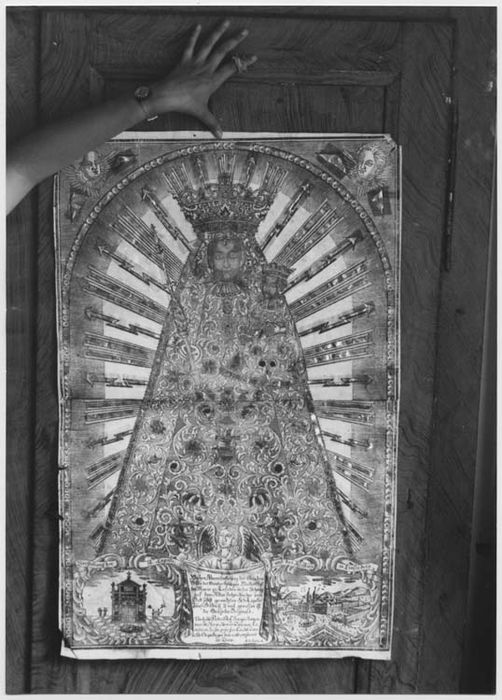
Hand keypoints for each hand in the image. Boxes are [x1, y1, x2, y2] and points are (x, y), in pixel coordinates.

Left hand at [150, 21, 256, 136]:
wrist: (166, 96)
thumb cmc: (185, 105)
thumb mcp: (201, 114)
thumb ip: (212, 123)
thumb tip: (221, 136)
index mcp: (213, 80)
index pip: (232, 68)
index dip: (244, 62)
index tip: (254, 56)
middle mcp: (206, 68)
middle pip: (223, 50)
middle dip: (235, 40)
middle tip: (245, 30)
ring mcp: (196, 62)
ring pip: (209, 43)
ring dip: (218, 31)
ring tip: (225, 21)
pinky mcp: (185, 59)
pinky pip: (190, 45)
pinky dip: (194, 35)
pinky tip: (198, 26)